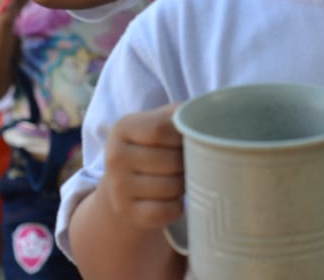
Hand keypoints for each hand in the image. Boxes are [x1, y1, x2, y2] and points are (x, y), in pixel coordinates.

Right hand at [97, 103, 185, 230]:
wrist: (124, 184)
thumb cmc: (154, 147)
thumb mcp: (160, 122)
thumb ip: (180, 113)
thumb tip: (207, 111)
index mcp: (123, 128)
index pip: (160, 130)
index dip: (183, 136)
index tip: (191, 140)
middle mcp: (115, 157)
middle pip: (170, 161)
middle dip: (189, 163)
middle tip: (192, 163)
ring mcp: (118, 187)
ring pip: (171, 187)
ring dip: (185, 185)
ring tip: (183, 179)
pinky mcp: (127, 213)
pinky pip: (166, 211)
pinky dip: (177, 207)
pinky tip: (174, 199)